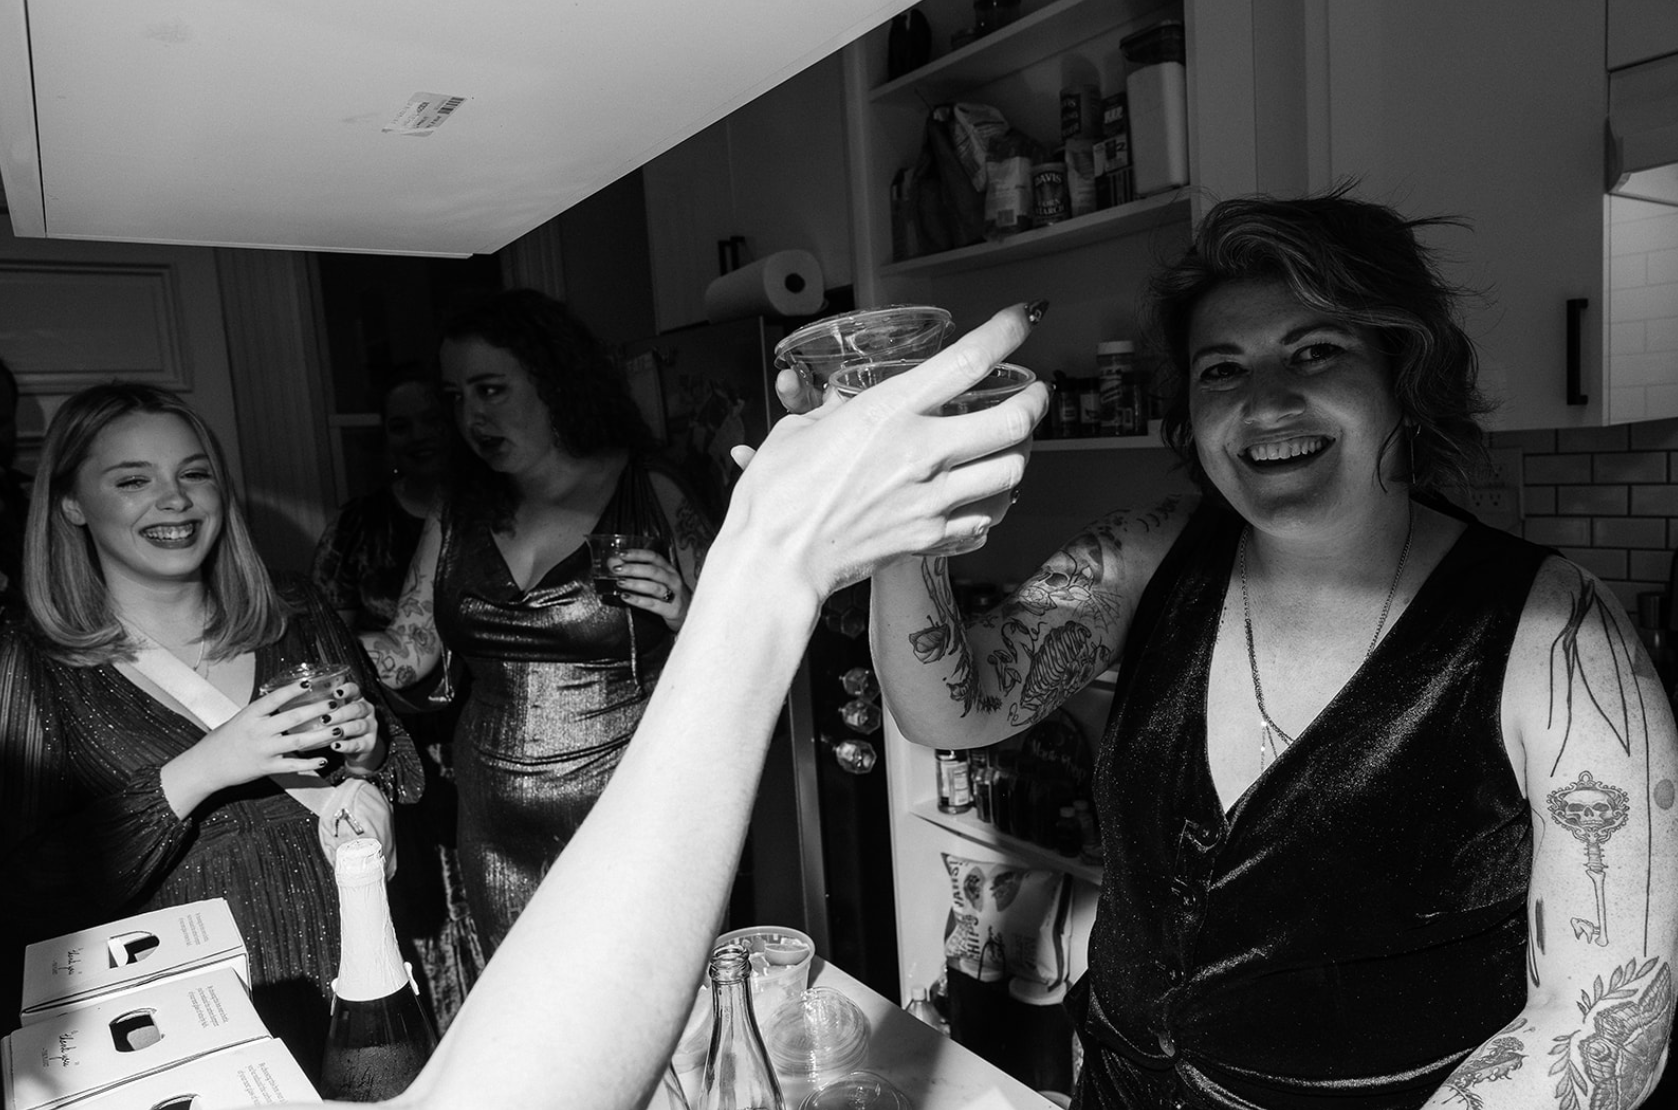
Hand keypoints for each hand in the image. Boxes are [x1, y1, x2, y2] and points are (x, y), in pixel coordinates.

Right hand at [201, 680, 374, 786]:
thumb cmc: (223, 740)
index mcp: (250, 715)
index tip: (309, 682)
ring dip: (321, 735)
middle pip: (293, 718)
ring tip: (339, 729)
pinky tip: (324, 759)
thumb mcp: (240, 719)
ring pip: (298, 741)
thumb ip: (262, 711)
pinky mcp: (266, 768)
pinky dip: (309, 763)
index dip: (292, 690)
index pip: (274, 699)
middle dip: (317, 709)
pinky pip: (292, 765)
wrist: (206, 766)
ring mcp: (263, 750)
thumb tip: (282, 697)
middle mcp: (258, 731)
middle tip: (335, 703)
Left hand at [326, 680, 386, 777]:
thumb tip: (298, 696)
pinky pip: (358, 744)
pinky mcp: (369, 744)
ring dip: (344, 728)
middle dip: (341, 713)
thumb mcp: (335, 713)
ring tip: (331, 732)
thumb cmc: (339, 726)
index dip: (347, 690)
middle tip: (325, 718)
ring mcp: (370, 728)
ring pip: (359, 726)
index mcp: (357, 700)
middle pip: (357, 709)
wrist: (356, 749)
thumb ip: (324, 705)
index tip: (335, 692)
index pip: (355, 690)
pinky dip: (346, 746)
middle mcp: (366, 711)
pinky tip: (335, 746)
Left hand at [609, 548, 690, 629]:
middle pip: (653, 571)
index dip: (637, 554)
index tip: (621, 554)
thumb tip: (612, 562)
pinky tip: (627, 597)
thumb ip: (634, 571)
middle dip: (633, 568)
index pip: (653, 557)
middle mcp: (672, 579)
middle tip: (617, 569)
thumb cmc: (669, 594)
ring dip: (635, 584)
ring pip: (654, 587)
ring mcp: (674, 595)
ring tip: (620, 582)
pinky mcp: (671, 609)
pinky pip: (653, 604)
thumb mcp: (655, 580)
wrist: (689, 613)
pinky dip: (638, 600)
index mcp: (668, 569)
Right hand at [728, 302, 1047, 597]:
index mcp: (889, 412)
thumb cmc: (778, 494)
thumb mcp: (800, 430)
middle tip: (1034, 394)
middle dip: (1034, 402)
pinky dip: (996, 501)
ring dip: (1020, 452)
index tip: (1023, 319)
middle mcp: (922, 453)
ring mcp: (932, 499)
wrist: (777, 560)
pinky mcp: (930, 537)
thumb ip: (833, 409)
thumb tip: (842, 401)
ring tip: (1015, 442)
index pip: (968, 360)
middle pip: (1012, 421)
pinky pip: (986, 517)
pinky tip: (988, 492)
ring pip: (1011, 471)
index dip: (1007, 332)